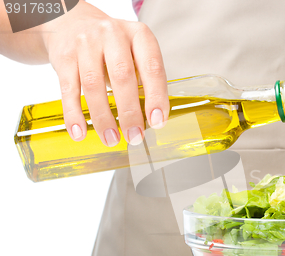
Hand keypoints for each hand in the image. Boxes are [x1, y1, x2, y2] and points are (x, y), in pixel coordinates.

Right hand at [41, 1, 168, 145]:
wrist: (71, 22)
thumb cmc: (113, 46)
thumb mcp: (135, 52)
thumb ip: (145, 79)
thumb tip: (151, 119)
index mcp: (138, 35)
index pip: (152, 67)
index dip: (156, 96)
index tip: (157, 121)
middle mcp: (112, 35)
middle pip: (122, 76)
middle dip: (129, 112)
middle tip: (135, 136)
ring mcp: (85, 44)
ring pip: (93, 85)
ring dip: (103, 118)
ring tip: (111, 139)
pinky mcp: (64, 57)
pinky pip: (68, 90)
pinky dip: (74, 115)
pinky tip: (80, 132)